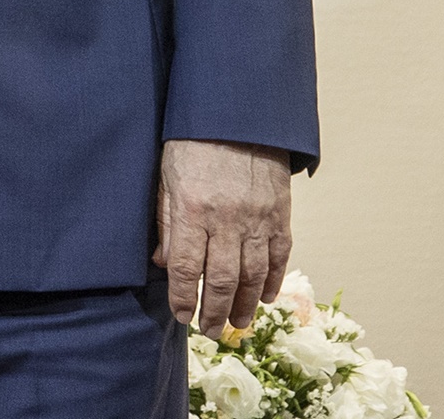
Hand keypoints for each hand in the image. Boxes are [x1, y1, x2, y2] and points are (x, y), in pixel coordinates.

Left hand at [153, 138, 292, 339]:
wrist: (237, 113)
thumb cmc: (193, 141)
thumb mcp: (167, 176)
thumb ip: (167, 222)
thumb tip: (164, 263)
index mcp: (193, 209)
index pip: (188, 268)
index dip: (184, 298)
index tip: (182, 316)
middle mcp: (226, 219)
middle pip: (223, 280)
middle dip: (216, 311)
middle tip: (210, 330)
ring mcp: (257, 217)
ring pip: (254, 274)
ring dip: (246, 305)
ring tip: (237, 324)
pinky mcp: (280, 212)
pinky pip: (279, 255)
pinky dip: (274, 280)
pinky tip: (266, 297)